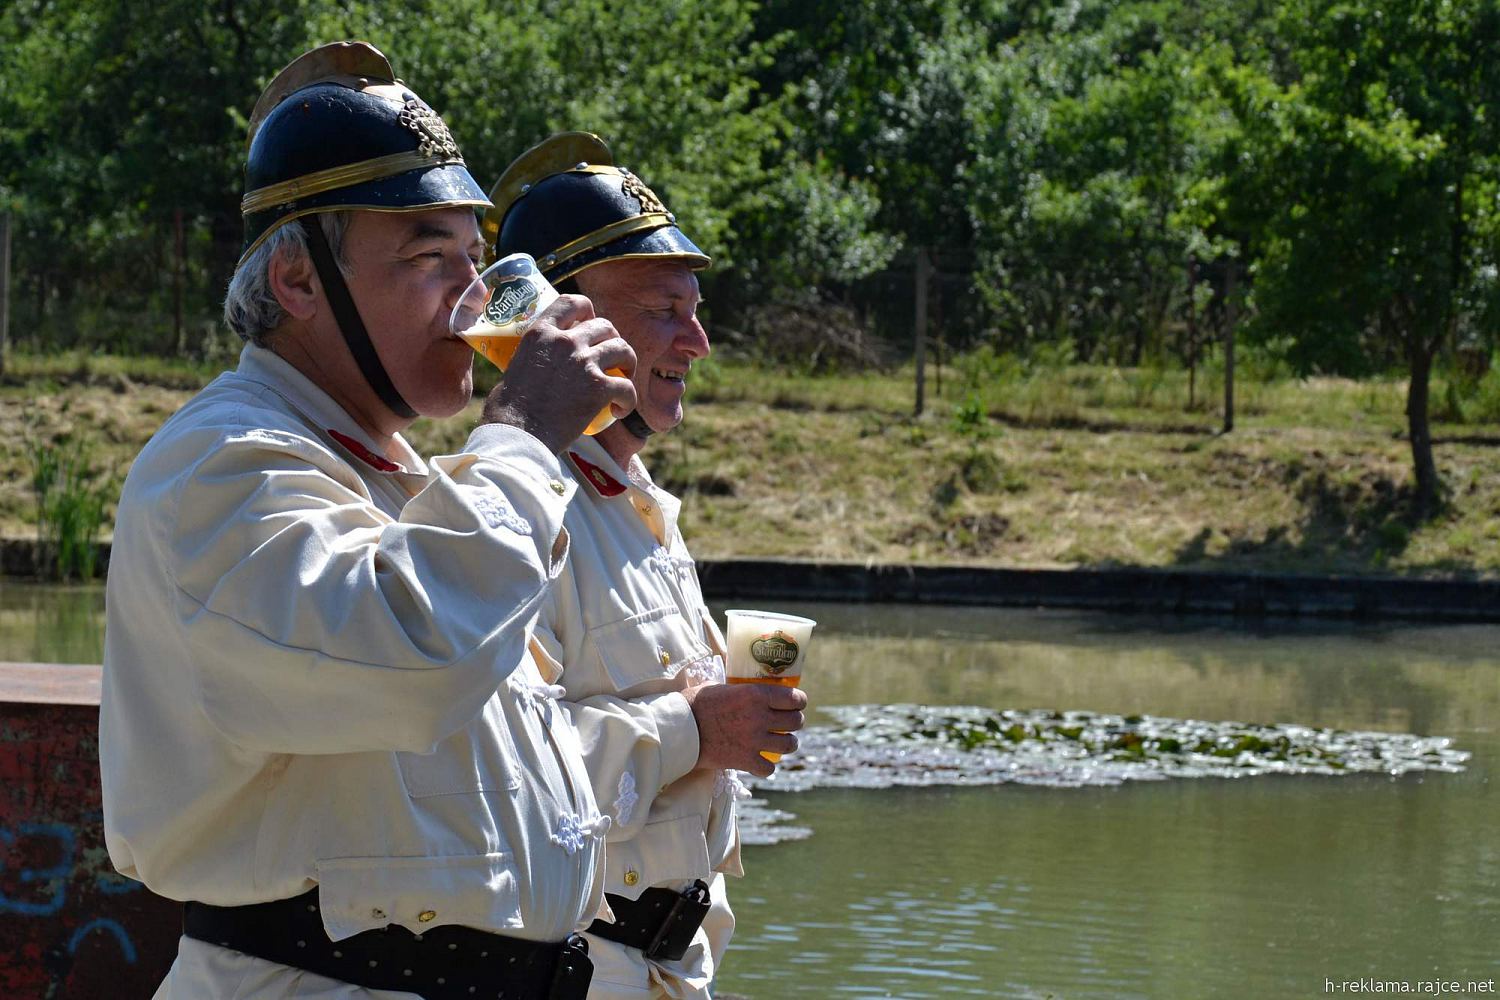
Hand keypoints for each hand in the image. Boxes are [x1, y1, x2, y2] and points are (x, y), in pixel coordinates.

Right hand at [481, 294, 636, 452]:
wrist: (518, 434)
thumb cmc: (508, 410)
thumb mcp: (515, 366)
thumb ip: (534, 356)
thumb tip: (539, 365)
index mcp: (541, 332)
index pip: (572, 302)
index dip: (587, 310)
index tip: (589, 323)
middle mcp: (565, 341)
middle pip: (604, 325)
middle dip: (612, 339)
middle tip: (609, 357)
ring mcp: (584, 362)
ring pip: (623, 348)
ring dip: (628, 363)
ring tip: (623, 377)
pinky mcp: (599, 388)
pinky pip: (628, 387)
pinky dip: (629, 399)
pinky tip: (620, 410)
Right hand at [681, 682, 806, 777]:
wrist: (678, 730)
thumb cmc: (693, 703)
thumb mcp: (718, 686)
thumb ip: (736, 688)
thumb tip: (741, 685)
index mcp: (755, 694)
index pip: (794, 698)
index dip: (799, 701)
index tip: (797, 703)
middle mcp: (760, 717)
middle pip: (796, 722)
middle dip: (795, 722)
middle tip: (789, 723)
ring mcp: (754, 741)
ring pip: (789, 745)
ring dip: (787, 743)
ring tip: (782, 742)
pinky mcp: (745, 760)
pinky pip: (769, 768)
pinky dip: (766, 767)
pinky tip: (760, 762)